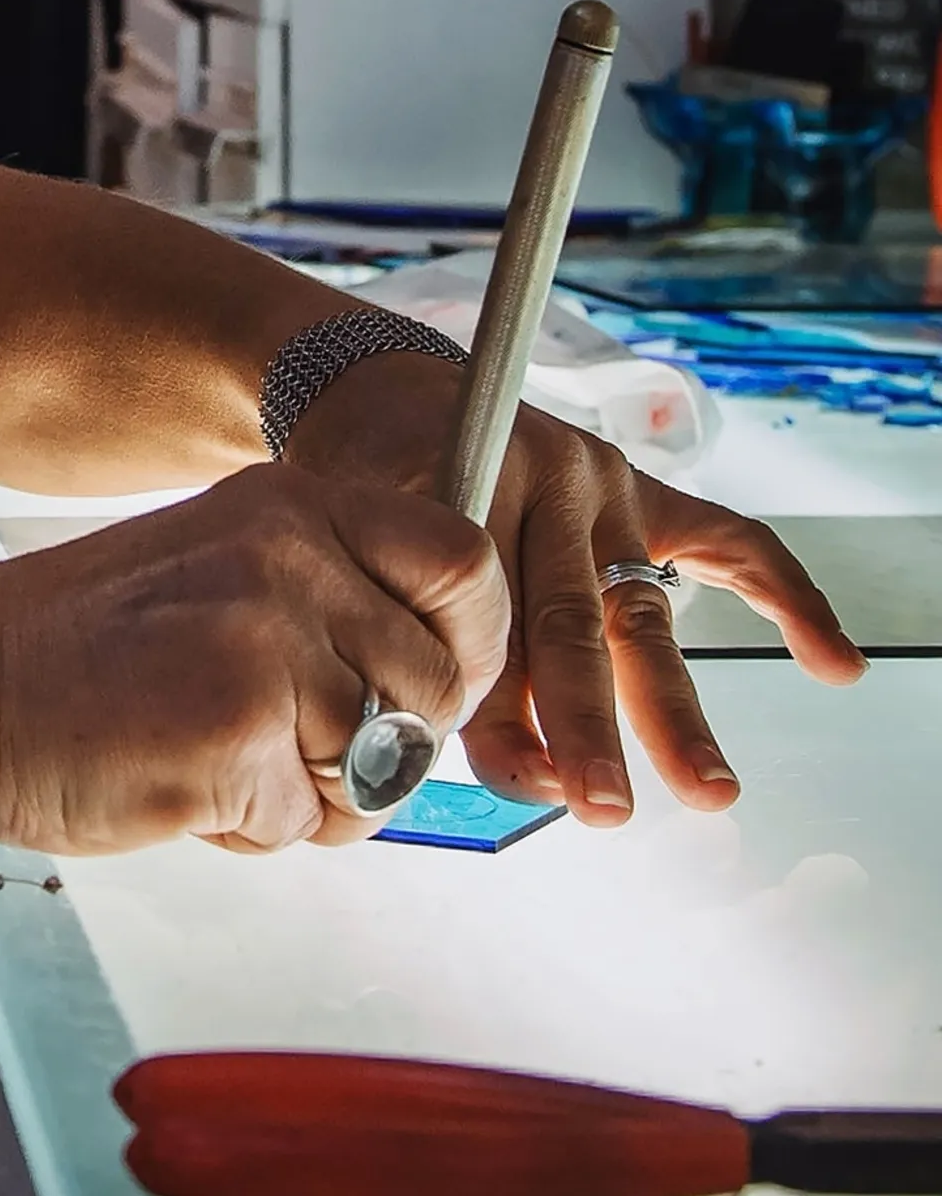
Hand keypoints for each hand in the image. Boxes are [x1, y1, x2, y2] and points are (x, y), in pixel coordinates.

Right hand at [0, 466, 508, 856]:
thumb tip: (444, 682)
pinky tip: (181, 785)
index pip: (466, 561)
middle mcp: (292, 555)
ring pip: (386, 770)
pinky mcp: (235, 733)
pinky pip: (310, 825)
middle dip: (388, 748)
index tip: (432, 687)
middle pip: (441, 687)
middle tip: (294, 748)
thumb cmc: (84, 649)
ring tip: (222, 760)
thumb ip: (333, 600)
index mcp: (295, 502)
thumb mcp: (226, 566)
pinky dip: (254, 831)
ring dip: (317, 798)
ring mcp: (266, 641)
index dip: (472, 642)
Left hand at [284, 356, 867, 824]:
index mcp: (465, 487)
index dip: (498, 704)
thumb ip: (429, 647)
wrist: (378, 389)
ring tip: (709, 791)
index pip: (490, 616)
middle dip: (588, 725)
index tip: (516, 780)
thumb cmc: (364, 485)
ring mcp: (604, 484)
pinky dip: (786, 597)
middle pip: (570, 619)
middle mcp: (547, 480)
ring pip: (641, 608)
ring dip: (674, 709)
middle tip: (603, 806)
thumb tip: (506, 771)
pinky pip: (729, 540)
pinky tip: (832, 660)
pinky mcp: (641, 491)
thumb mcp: (370, 550)